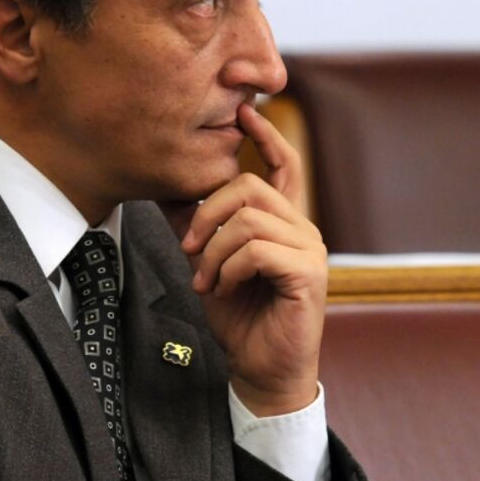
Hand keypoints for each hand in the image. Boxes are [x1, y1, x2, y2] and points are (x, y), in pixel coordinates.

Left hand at [177, 102, 325, 416]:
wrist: (261, 368)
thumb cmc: (241, 318)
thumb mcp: (209, 263)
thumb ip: (197, 226)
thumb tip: (170, 188)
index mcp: (283, 222)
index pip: (284, 165)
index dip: (266, 136)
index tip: (244, 112)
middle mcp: (302, 229)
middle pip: (251, 185)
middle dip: (208, 212)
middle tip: (189, 248)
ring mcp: (309, 250)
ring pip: (250, 219)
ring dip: (214, 250)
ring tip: (205, 280)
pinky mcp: (308, 274)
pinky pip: (257, 250)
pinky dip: (228, 269)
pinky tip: (223, 289)